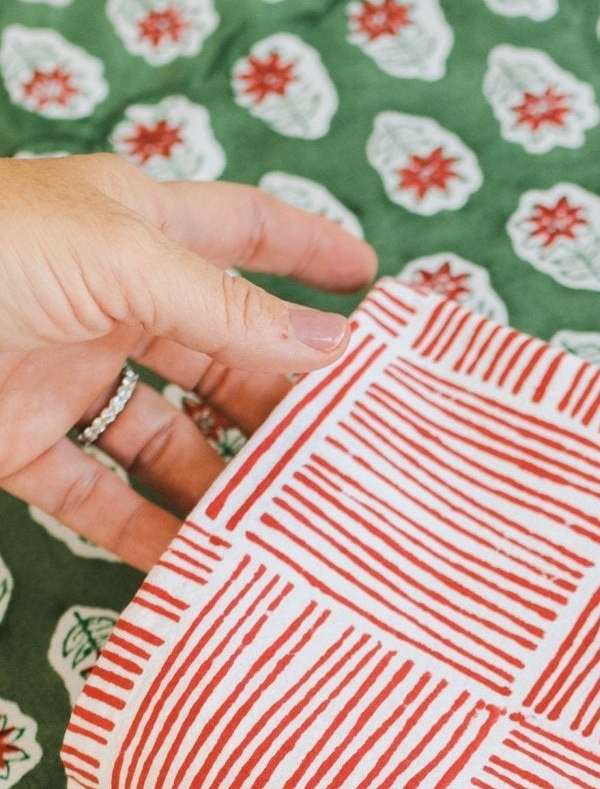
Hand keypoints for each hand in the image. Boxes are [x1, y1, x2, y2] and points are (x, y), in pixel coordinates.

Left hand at [0, 152, 375, 567]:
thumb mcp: (119, 260)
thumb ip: (226, 309)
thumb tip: (331, 346)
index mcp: (135, 227)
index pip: (243, 230)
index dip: (309, 249)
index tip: (377, 284)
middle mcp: (112, 299)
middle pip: (222, 356)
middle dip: (283, 402)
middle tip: (353, 453)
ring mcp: (70, 373)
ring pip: (171, 435)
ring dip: (225, 480)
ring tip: (290, 524)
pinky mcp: (26, 442)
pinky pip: (102, 495)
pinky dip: (148, 531)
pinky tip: (199, 561)